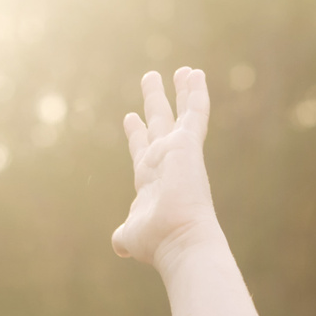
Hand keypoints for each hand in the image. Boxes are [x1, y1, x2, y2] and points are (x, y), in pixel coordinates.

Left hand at [111, 67, 218, 268]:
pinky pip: (195, 113)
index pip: (141, 149)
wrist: (179, 240)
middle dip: (155, 102)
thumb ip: (123, 235)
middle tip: (151, 78)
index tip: (130, 117)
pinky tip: (195, 74)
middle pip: (159, 123)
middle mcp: (164, 162)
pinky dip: (196, 94)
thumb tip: (118, 245)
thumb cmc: (156, 242)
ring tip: (183, 70)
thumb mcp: (131, 235)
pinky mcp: (189, 144)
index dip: (136, 133)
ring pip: (180, 113)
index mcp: (150, 180)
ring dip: (181, 91)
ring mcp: (178, 152)